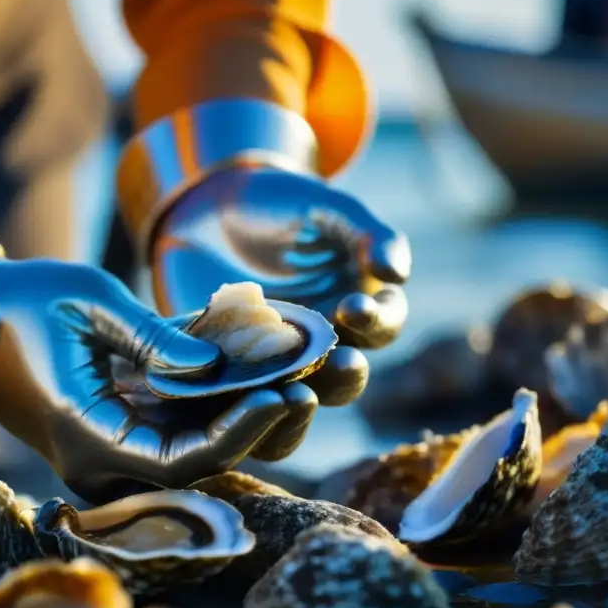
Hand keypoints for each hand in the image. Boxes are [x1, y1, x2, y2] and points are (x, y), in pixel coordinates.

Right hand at [0, 259, 320, 503]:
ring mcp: (113, 456)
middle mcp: (103, 464)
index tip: (280, 392)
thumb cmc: (23, 306)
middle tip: (311, 386)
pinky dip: (222, 406)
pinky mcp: (123, 436)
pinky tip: (261, 373)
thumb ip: (152, 338)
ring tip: (302, 379)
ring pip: (199, 453)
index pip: (179, 458)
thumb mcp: (88, 304)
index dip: (236, 432)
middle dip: (259, 428)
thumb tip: (216, 368)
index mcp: (88, 437)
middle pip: (201, 466)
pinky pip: (184, 432)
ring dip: (249, 420)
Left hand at [150, 166, 410, 405]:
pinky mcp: (234, 375)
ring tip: (292, 392)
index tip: (353, 305)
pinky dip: (240, 401)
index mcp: (360, 307)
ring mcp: (279, 365)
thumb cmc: (280, 203)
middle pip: (347, 375)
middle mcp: (326, 345)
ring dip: (299, 404)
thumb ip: (365, 234)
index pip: (383, 324)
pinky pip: (242, 399)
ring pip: (298, 401)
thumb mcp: (325, 206)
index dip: (375, 319)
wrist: (209, 212)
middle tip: (340, 362)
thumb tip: (398, 275)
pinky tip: (231, 388)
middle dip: (346, 372)